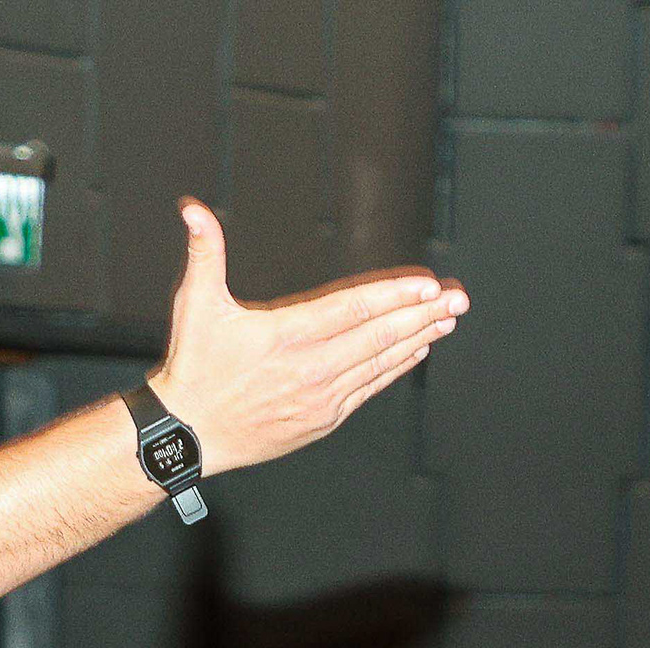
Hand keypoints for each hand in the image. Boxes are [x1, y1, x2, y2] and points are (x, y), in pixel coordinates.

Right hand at [147, 201, 464, 475]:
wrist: (191, 435)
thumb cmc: (194, 368)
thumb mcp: (195, 305)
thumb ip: (204, 253)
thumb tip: (192, 210)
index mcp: (287, 336)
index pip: (353, 309)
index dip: (395, 295)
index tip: (428, 284)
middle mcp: (311, 369)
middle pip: (379, 336)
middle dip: (423, 314)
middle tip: (458, 298)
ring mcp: (322, 399)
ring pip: (381, 363)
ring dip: (418, 339)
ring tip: (448, 319)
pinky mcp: (324, 419)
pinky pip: (370, 388)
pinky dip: (396, 368)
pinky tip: (417, 351)